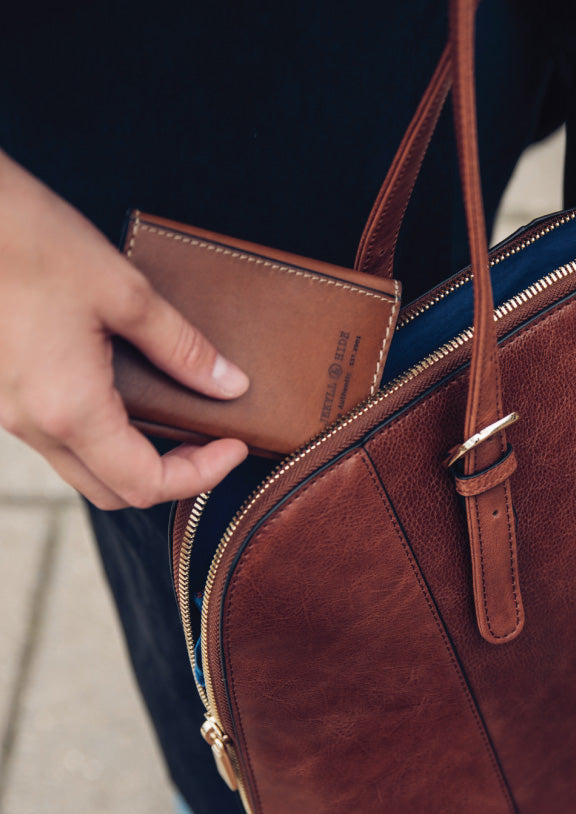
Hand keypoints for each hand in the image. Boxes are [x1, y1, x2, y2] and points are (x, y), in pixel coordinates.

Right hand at [0, 149, 249, 508]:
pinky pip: (58, 439)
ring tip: (176, 422)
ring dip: (134, 460)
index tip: (234, 447)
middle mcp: (33, 424)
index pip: (146, 485)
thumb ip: (183, 349)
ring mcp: (9, 413)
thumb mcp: (126, 294)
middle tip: (209, 441)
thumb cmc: (30, 241)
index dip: (202, 476)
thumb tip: (230, 385)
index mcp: (70, 409)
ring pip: (83, 469)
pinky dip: (102, 438)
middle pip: (113, 492)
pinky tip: (127, 399)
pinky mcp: (0, 394)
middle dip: (171, 477)